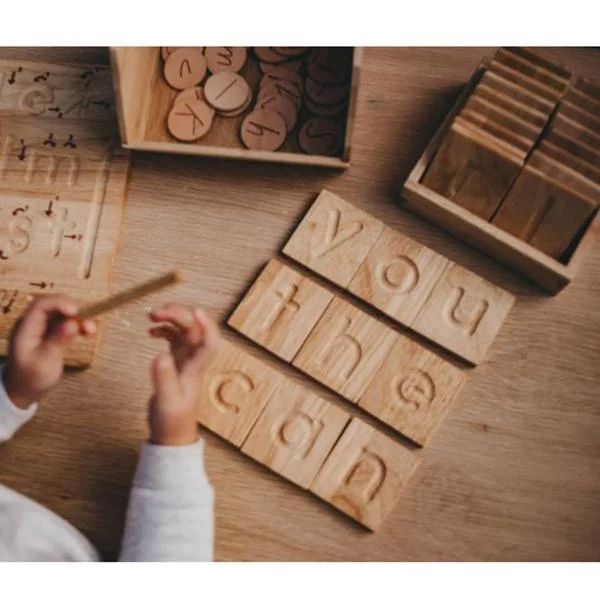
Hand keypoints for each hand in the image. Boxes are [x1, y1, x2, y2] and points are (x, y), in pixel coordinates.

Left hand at [3, 295, 96, 408]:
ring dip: (78, 318)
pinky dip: (77, 324)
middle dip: (73, 311)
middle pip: (53, 305)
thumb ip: (58, 341)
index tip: (76, 312)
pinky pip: (65, 321)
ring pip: (62, 312)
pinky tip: (87, 332)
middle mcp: (32, 323)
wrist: (23, 389)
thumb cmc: (31, 378)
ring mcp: (41, 327)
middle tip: (89, 325)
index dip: (60, 303)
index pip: (41, 305)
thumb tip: (72, 323)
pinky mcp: (50, 331)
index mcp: (25, 329)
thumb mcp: (45, 362)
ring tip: (91, 330)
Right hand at [148, 303, 219, 445]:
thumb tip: (160, 356)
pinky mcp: (176, 362)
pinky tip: (151, 330)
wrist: (172, 434)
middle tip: (155, 311)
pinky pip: (174, 338)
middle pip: (194, 329)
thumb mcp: (166, 402)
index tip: (194, 311)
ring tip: (151, 315)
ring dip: (171, 318)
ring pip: (184, 330)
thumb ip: (164, 379)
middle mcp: (194, 360)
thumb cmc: (172, 421)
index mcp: (195, 369)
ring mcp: (186, 359)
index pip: (209, 342)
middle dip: (179, 314)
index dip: (206, 324)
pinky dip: (164, 329)